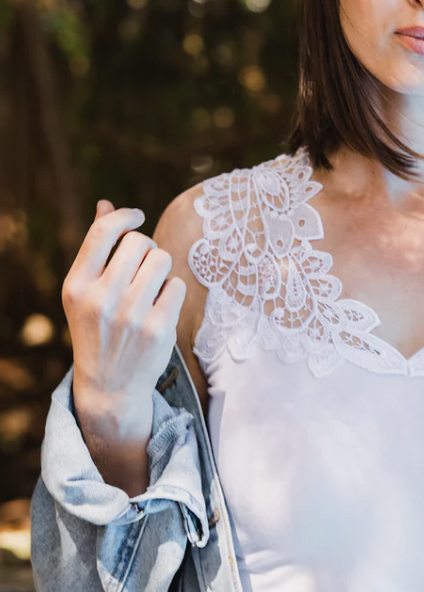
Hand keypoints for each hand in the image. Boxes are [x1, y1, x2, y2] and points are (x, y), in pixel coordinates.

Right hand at [63, 199, 186, 441]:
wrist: (110, 386)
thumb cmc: (99, 328)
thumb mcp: (85, 291)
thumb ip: (97, 248)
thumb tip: (107, 205)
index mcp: (76, 285)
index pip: (103, 233)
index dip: (125, 217)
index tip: (137, 216)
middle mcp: (100, 298)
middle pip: (139, 242)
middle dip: (147, 248)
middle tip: (143, 267)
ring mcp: (130, 314)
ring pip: (162, 259)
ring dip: (161, 268)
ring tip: (151, 286)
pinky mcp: (157, 328)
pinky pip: (177, 285)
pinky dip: (172, 291)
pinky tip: (160, 307)